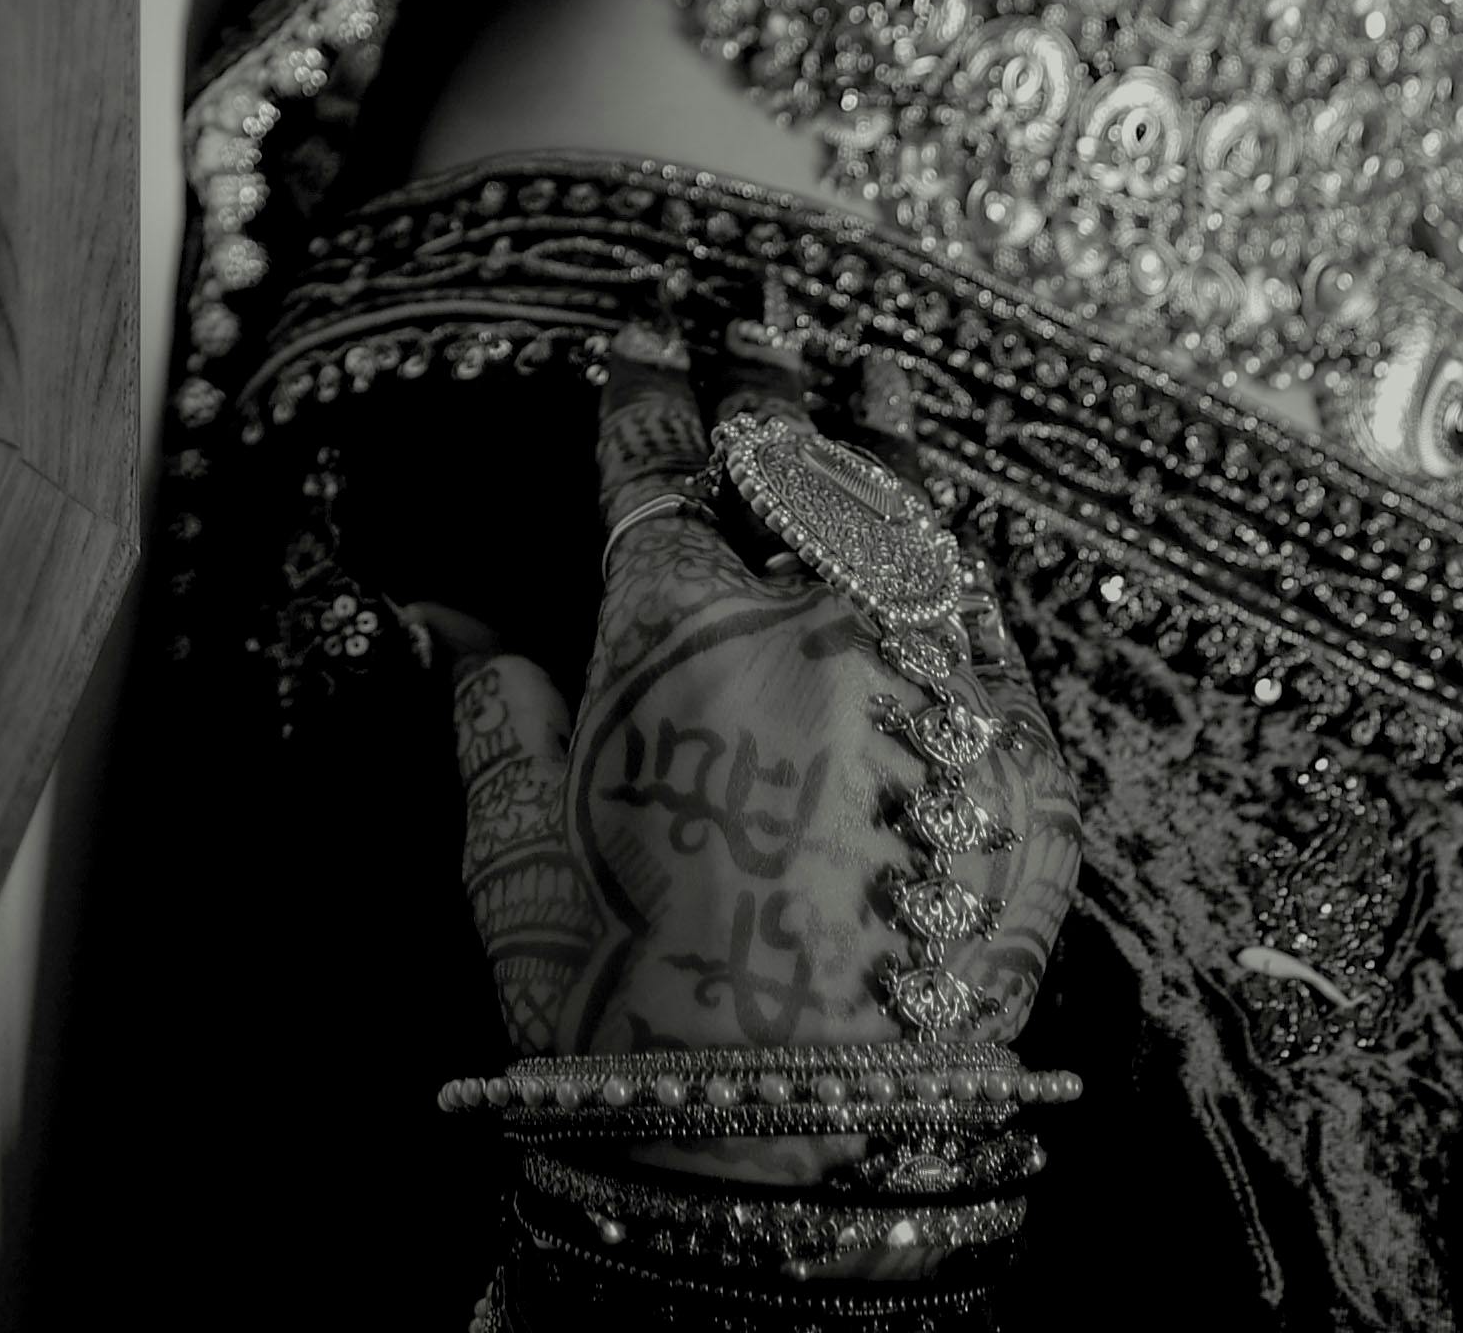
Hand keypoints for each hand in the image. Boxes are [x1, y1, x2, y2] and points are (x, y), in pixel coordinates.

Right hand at [441, 337, 1080, 1089]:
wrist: (793, 1150)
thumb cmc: (622, 1009)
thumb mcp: (521, 851)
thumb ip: (492, 711)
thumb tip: (441, 617)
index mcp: (675, 633)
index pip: (658, 465)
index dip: (645, 384)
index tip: (644, 320)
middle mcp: (816, 628)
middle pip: (795, 464)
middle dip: (772, 378)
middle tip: (765, 312)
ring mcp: (933, 688)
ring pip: (912, 522)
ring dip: (888, 439)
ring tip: (876, 373)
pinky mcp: (1022, 769)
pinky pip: (993, 632)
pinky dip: (962, 570)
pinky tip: (949, 536)